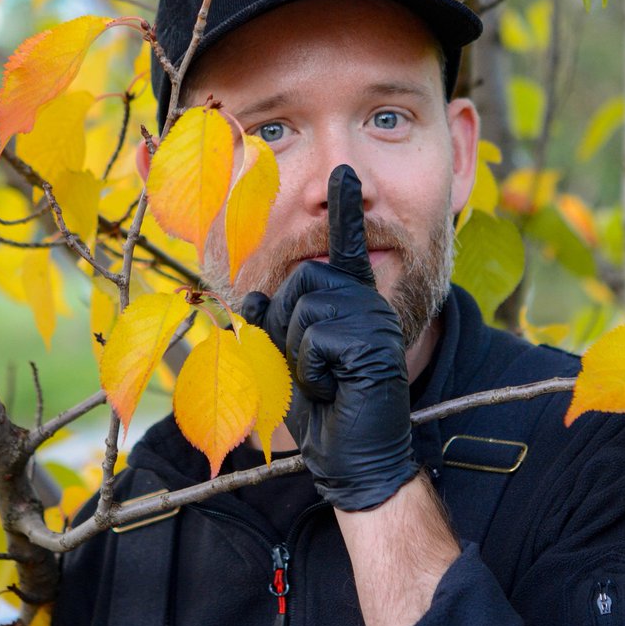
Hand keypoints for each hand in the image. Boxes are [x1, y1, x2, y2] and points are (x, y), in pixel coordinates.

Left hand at [242, 165, 417, 510]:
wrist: (358, 454)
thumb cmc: (324, 405)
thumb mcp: (289, 358)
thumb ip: (274, 323)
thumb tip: (253, 298)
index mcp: (351, 297)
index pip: (347, 244)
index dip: (344, 207)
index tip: (345, 172)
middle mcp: (366, 298)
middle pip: (300, 280)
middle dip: (287, 327)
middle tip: (314, 366)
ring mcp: (371, 317)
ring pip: (301, 309)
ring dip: (298, 354)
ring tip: (327, 379)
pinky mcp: (370, 342)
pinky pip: (313, 339)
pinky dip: (312, 372)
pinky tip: (338, 389)